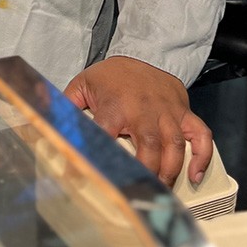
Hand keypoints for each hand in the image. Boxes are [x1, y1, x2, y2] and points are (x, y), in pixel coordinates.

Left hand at [63, 56, 211, 187]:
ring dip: (170, 170)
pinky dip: (202, 156)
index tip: (88, 179)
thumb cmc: (113, 76)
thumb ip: (65, 103)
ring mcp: (167, 113)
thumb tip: (43, 114)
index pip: (105, 136)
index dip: (98, 159)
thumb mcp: (84, 84)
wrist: (146, 53)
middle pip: (148, 147)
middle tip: (140, 193)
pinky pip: (201, 135)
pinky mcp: (184, 113)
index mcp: (115, 107)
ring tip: (163, 189)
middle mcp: (144, 111)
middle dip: (146, 173)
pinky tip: (196, 174)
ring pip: (174, 145)